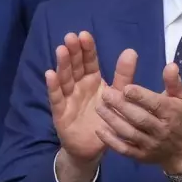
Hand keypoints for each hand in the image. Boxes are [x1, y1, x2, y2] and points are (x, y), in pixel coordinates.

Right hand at [46, 32, 135, 165]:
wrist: (93, 147)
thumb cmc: (106, 118)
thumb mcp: (118, 95)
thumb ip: (124, 75)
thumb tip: (131, 51)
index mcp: (93, 80)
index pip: (89, 61)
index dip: (87, 49)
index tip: (85, 34)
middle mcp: (79, 86)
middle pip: (75, 67)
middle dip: (73, 52)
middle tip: (71, 37)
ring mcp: (68, 98)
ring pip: (65, 79)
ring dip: (63, 64)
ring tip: (61, 49)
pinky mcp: (61, 112)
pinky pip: (56, 98)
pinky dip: (53, 86)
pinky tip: (50, 74)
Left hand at [96, 62, 181, 173]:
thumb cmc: (179, 117)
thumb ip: (173, 82)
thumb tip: (171, 65)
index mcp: (171, 113)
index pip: (155, 104)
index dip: (140, 96)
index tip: (125, 88)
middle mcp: (161, 129)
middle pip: (139, 118)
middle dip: (122, 106)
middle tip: (105, 94)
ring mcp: (150, 144)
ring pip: (129, 133)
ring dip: (113, 120)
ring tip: (99, 107)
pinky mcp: (141, 156)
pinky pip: (124, 149)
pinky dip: (111, 141)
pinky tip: (100, 130)